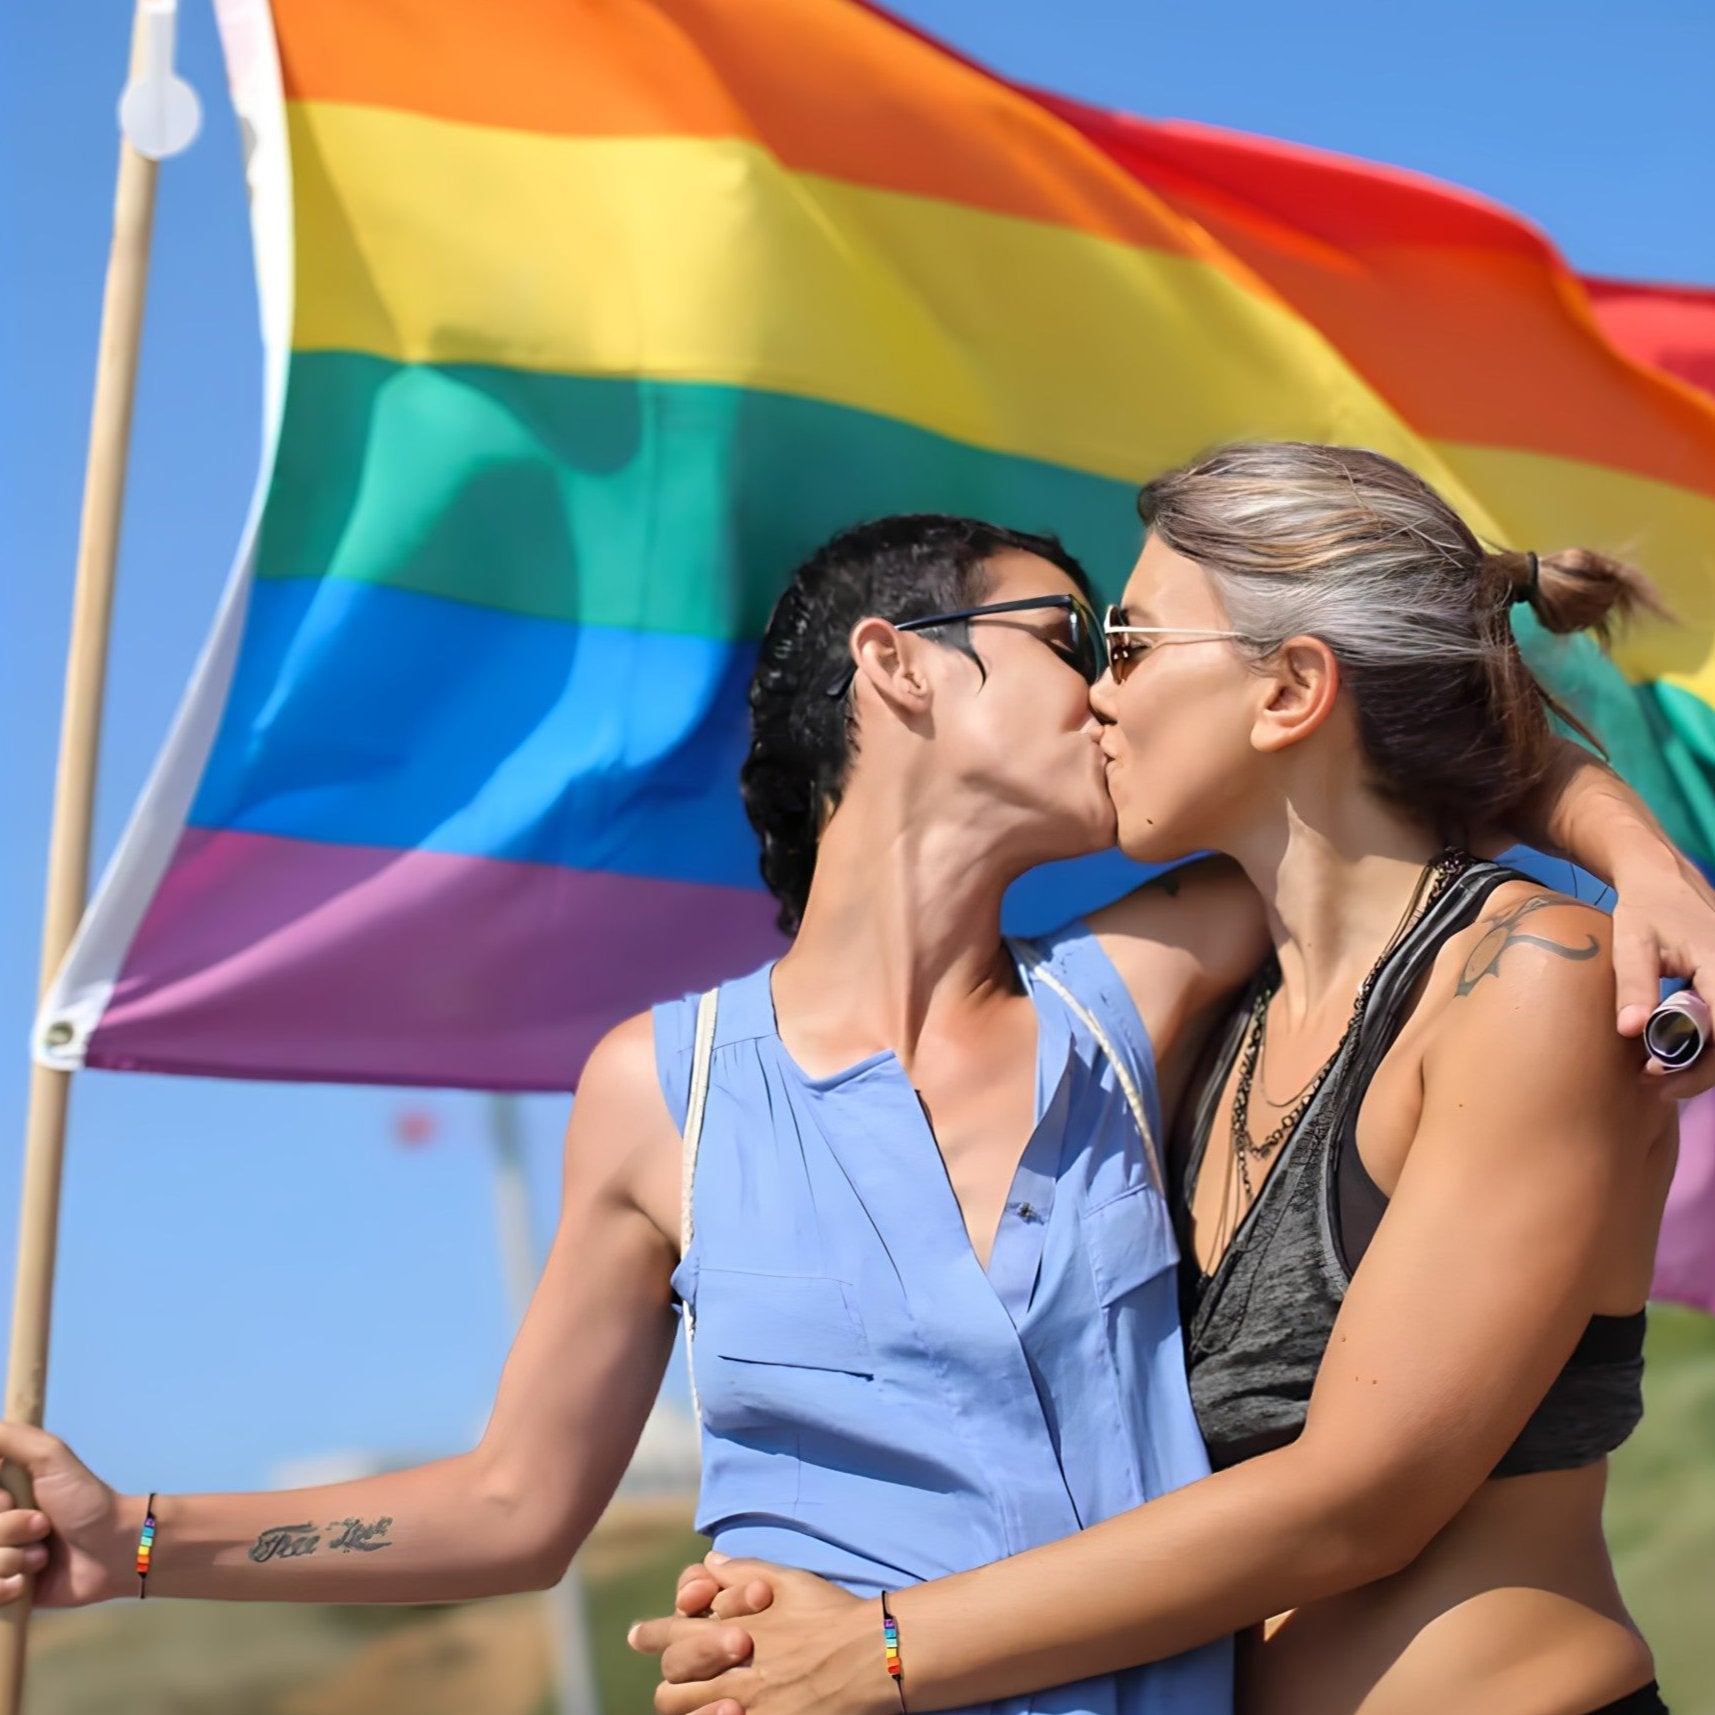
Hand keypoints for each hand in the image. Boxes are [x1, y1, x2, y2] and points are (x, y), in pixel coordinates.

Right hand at [0, 1423, 130, 1606]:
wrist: (113, 1548)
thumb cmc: (84, 1498)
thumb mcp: (49, 1456)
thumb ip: (9, 1438)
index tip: (11, 1497)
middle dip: (7, 1528)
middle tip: (43, 1524)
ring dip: (13, 1558)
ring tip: (44, 1553)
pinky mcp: (2, 1592)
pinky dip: (8, 1587)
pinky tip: (30, 1581)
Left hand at [631, 1557, 887, 1714]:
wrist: (871, 1655)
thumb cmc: (831, 1614)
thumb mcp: (786, 1580)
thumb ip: (740, 1573)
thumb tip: (709, 1563)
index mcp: (728, 1632)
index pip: (672, 1635)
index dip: (652, 1634)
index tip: (639, 1635)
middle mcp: (730, 1673)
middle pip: (671, 1688)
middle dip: (670, 1680)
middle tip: (671, 1680)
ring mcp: (746, 1706)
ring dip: (689, 1706)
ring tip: (695, 1700)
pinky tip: (724, 1710)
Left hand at [1609, 847, 1714, 1095]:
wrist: (1665, 880)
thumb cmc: (1647, 908)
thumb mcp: (1632, 942)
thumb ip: (1634, 983)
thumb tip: (1630, 1029)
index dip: (1697, 1057)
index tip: (1655, 1070)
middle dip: (1700, 1072)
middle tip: (1656, 1085)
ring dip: (1704, 1064)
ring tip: (1661, 1079)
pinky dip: (1708, 1047)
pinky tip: (1675, 1058)